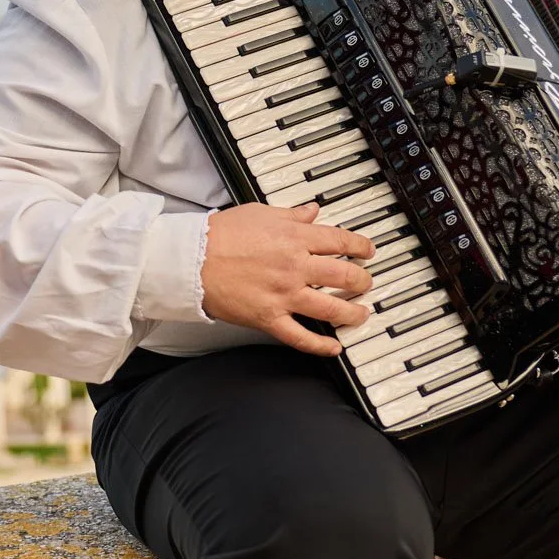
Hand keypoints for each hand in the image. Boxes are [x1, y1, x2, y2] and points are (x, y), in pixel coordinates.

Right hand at [200, 202, 375, 355]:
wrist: (192, 259)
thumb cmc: (220, 235)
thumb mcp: (260, 213)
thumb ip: (291, 215)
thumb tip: (312, 211)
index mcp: (294, 238)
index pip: (340, 241)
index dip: (360, 246)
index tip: (367, 251)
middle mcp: (295, 267)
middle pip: (343, 275)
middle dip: (362, 280)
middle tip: (365, 282)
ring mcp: (284, 295)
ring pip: (331, 308)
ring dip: (353, 312)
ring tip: (361, 314)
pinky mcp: (269, 318)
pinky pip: (301, 336)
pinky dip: (320, 345)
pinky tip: (333, 347)